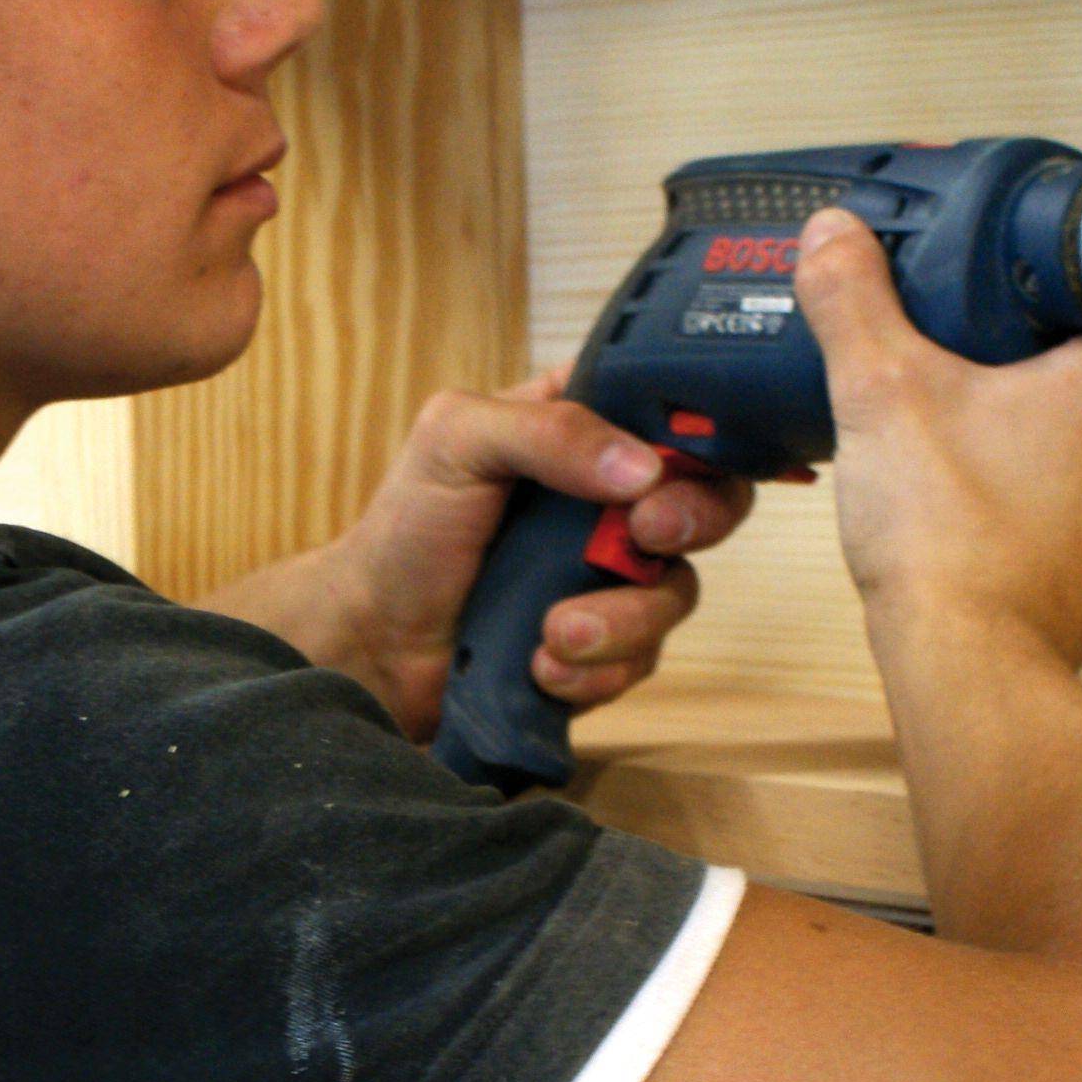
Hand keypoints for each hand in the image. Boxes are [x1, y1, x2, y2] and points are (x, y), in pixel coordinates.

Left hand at [203, 377, 754, 738]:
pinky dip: (595, 669)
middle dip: (694, 519)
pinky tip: (541, 664)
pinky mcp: (605, 647)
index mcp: (581, 429)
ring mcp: (611, 577)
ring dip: (623, 618)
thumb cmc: (407, 529)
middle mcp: (610, 500)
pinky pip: (641, 660)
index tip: (673, 460)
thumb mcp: (455, 440)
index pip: (676, 413)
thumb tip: (643, 469)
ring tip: (555, 632)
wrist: (373, 642)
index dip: (700, 434)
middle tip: (645, 535)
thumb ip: (546, 431)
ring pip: (676, 592)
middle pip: (708, 500)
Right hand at [790, 203, 1081, 671]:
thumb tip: (835, 236)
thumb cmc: (949, 543)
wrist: (970, 669)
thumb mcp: (880, 391)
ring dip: (1038, 428)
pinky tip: (973, 494)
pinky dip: (1036, 490)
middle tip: (968, 351)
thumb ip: (855, 302)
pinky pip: (1081, 501)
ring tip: (961, 426)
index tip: (1014, 280)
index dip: (1065, 282)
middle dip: (1037, 358)